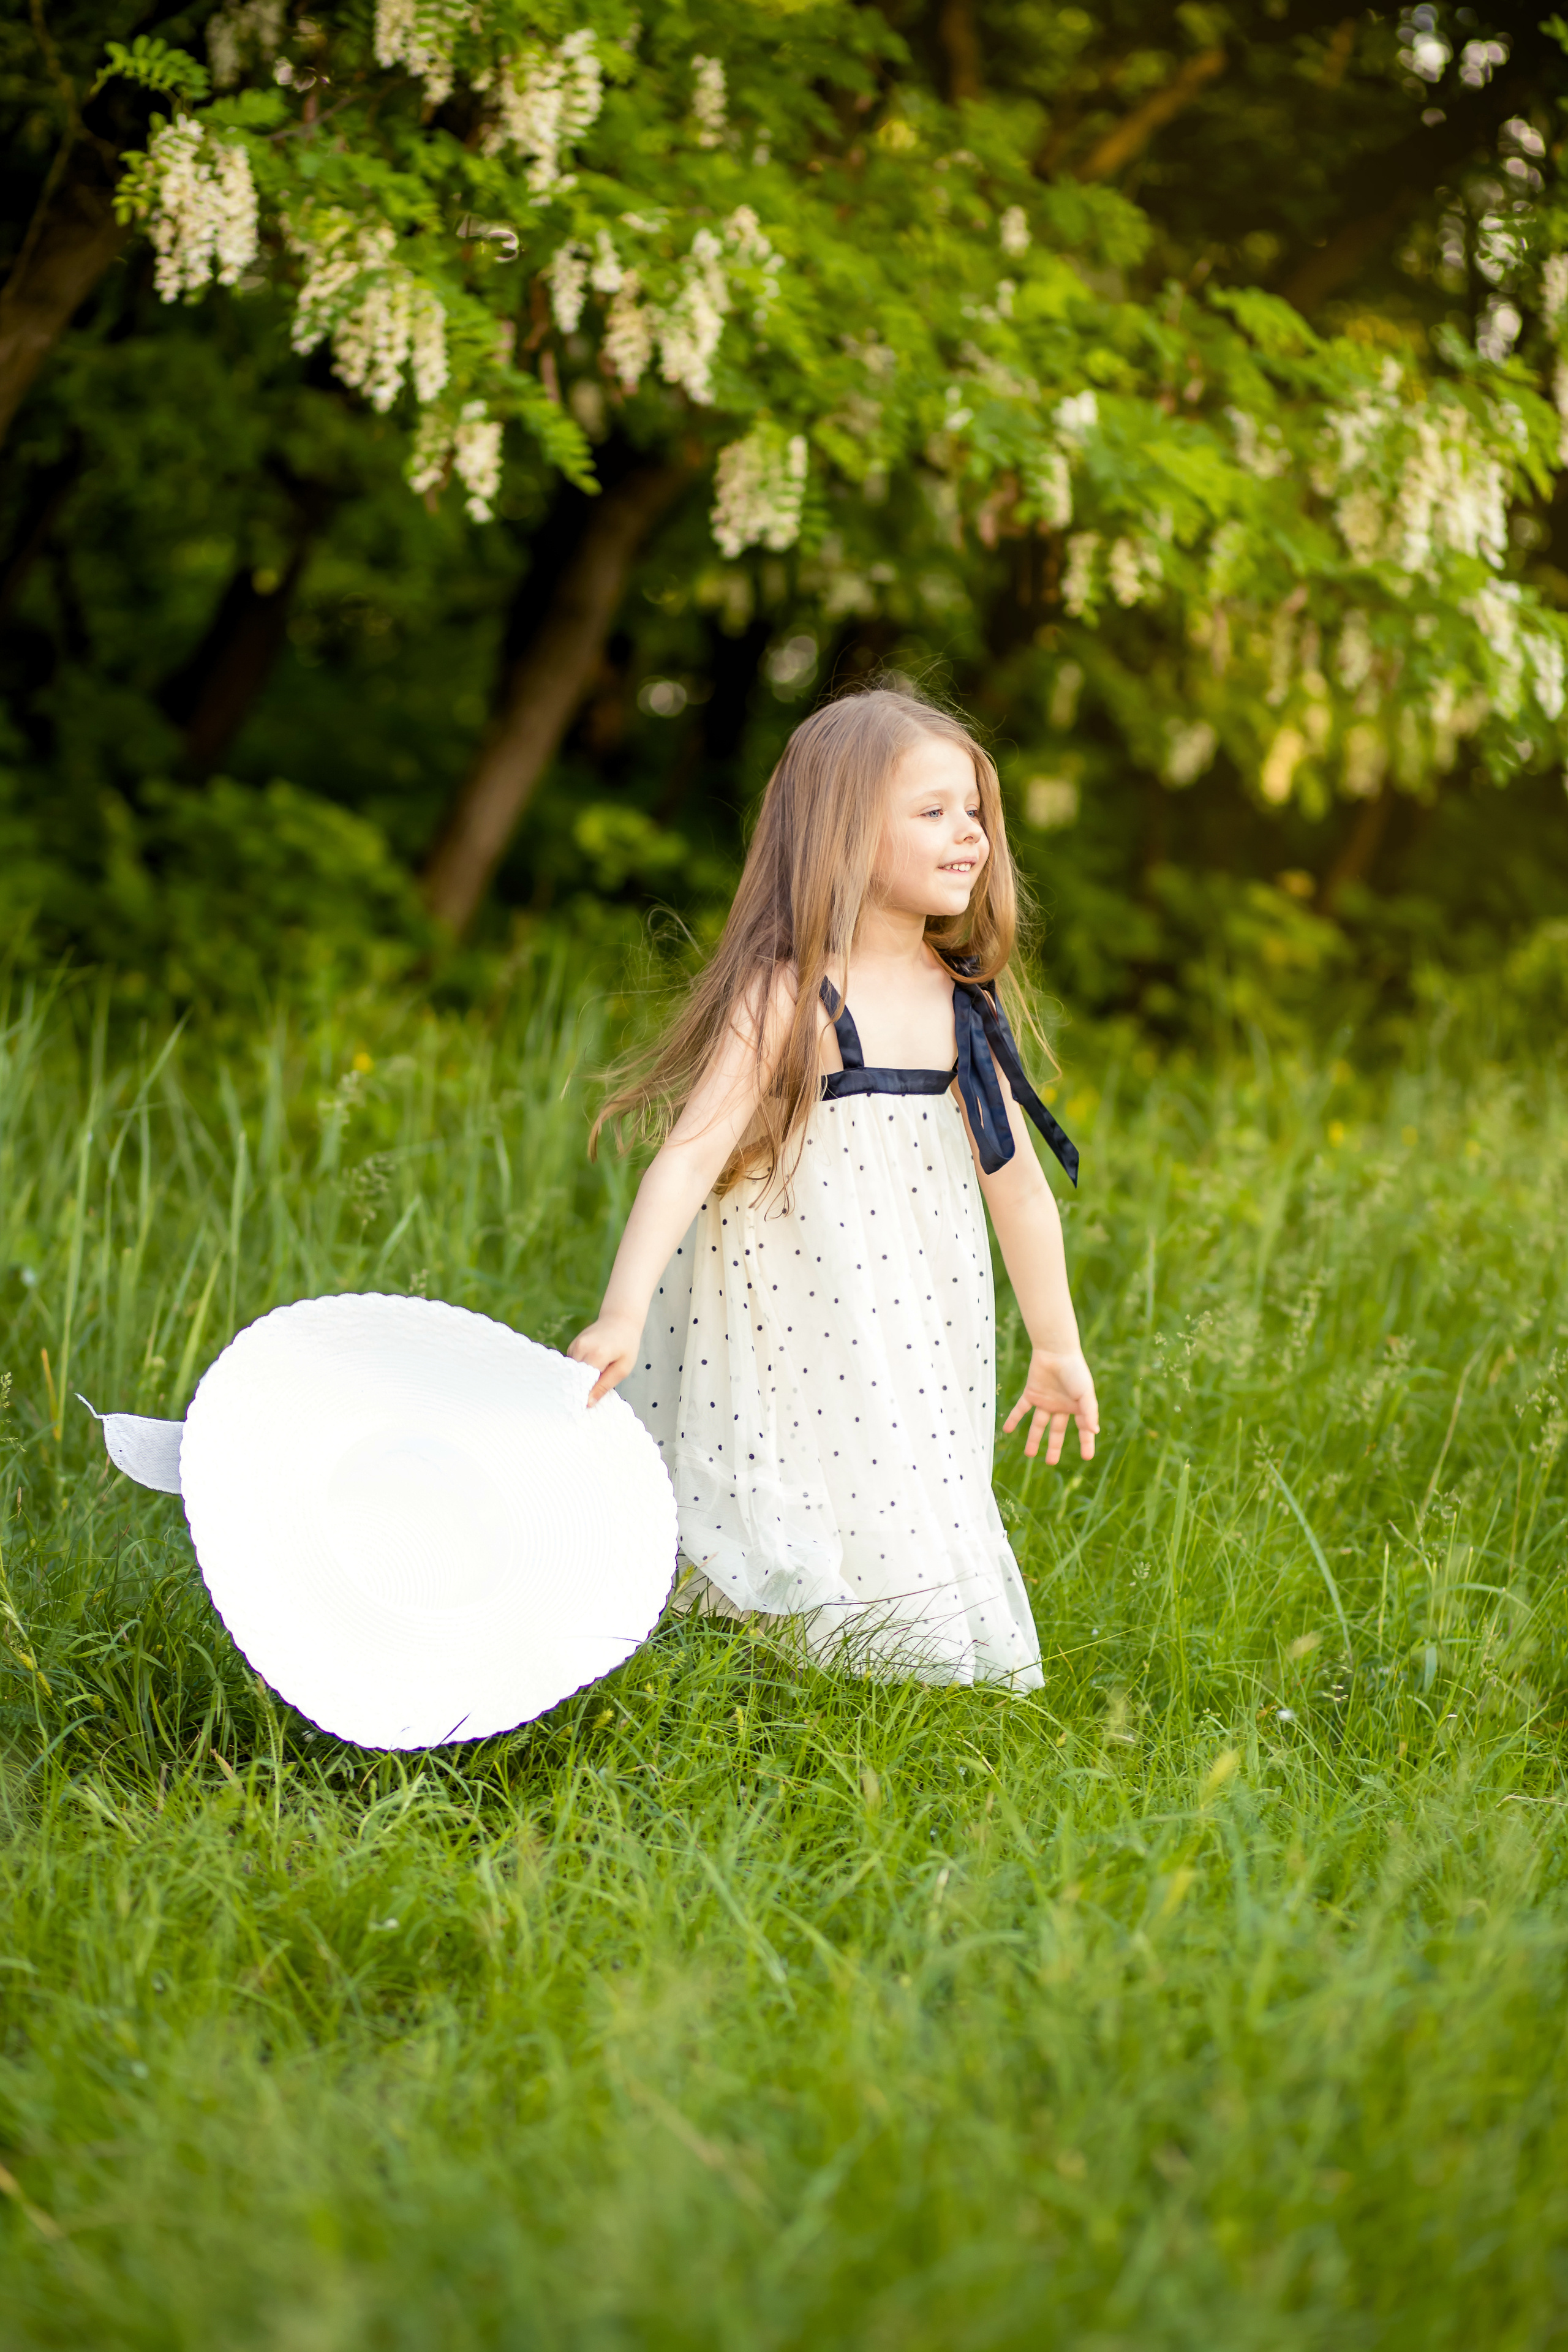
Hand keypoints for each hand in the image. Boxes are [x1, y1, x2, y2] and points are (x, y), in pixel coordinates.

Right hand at [567, 1313, 642, 1405]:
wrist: (620, 1320)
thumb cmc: (626, 1345)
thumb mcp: (623, 1368)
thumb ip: (604, 1386)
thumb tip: (588, 1403)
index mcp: (596, 1355)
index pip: (583, 1383)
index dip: (584, 1396)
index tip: (585, 1407)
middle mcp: (581, 1349)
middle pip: (574, 1378)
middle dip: (580, 1389)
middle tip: (587, 1399)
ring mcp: (575, 1345)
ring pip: (571, 1372)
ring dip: (580, 1379)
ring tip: (592, 1382)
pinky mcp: (572, 1345)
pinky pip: (572, 1364)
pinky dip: (579, 1370)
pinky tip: (590, 1369)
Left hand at [1003, 1346, 1099, 1463]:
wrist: (1056, 1351)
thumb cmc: (1075, 1371)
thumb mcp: (1085, 1393)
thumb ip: (1089, 1412)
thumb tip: (1094, 1431)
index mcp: (1077, 1407)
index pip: (1082, 1430)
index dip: (1086, 1443)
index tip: (1087, 1457)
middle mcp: (1061, 1406)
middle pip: (1057, 1431)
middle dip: (1054, 1447)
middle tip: (1050, 1462)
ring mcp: (1045, 1401)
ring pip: (1038, 1424)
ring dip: (1033, 1439)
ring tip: (1029, 1455)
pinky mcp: (1031, 1393)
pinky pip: (1021, 1409)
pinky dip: (1014, 1419)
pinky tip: (1007, 1430)